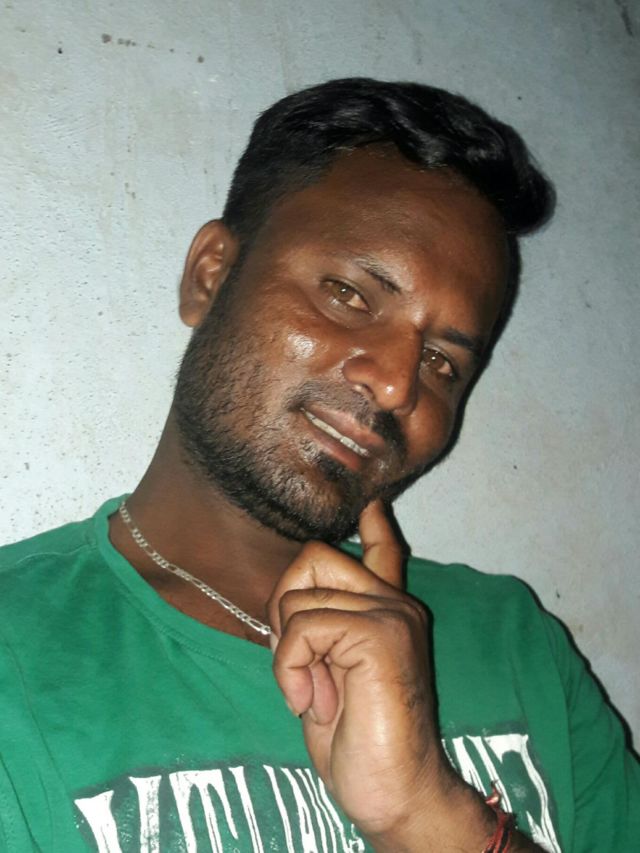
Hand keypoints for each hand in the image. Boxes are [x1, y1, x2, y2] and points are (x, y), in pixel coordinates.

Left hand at [267, 500, 443, 841]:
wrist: (397, 793)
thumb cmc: (360, 741)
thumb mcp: (334, 676)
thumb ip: (328, 632)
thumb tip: (300, 598)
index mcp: (388, 612)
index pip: (382, 552)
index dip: (374, 526)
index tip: (373, 504)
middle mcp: (395, 603)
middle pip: (313, 558)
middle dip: (285, 608)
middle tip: (303, 666)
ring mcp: (391, 613)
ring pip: (298, 598)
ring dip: (288, 656)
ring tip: (317, 695)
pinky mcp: (380, 633)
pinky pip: (302, 628)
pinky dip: (291, 669)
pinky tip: (317, 703)